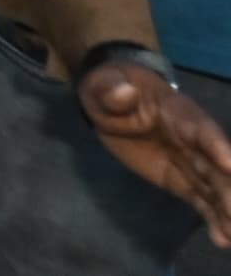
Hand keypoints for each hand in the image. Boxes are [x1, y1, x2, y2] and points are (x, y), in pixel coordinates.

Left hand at [85, 56, 230, 244]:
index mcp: (180, 114)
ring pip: (215, 189)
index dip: (216, 146)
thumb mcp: (103, 84)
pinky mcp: (182, 182)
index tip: (230, 165)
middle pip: (217, 167)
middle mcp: (195, 142)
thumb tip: (124, 92)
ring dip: (227, 211)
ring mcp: (191, 164)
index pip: (202, 131)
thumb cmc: (111, 87)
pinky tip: (222, 238)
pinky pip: (200, 201)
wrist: (112, 101)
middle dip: (229, 190)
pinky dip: (212, 219)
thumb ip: (112, 89)